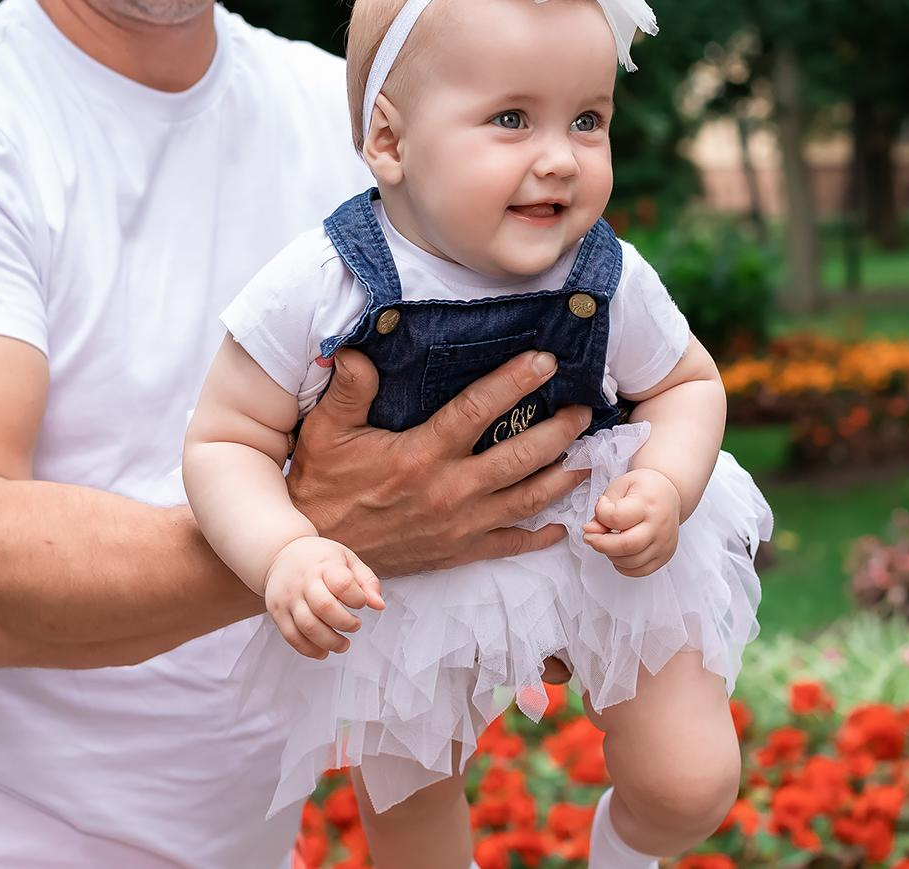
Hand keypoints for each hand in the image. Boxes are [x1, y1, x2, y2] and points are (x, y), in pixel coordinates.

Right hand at [262, 536, 383, 659]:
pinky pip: (292, 637)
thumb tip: (379, 605)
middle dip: (346, 623)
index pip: (343, 584)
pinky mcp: (278, 612)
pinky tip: (323, 651)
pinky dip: (309, 650)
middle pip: (324, 607)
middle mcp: (304, 581)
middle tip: (355, 626)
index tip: (361, 602)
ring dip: (330, 642)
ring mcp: (289, 598)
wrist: (281, 554)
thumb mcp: (346, 559)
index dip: (358, 598)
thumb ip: (367, 581)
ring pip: (308, 626)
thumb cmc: (318, 558)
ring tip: (343, 644)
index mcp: (324, 565)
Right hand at [286, 348, 590, 576]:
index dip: (514, 382)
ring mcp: (458, 525)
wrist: (319, 557)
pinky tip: (561, 525)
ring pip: (526, 500)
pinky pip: (509, 545)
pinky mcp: (458, 551)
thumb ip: (348, 391)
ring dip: (562, 478)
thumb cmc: (322, 486)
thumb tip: (357, 351)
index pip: (478, 410)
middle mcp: (448, 490)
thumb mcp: (325, 433)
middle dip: (558, 431)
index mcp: (421, 454)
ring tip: (589, 458)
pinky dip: (540, 536)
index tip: (545, 361)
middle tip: (585, 410)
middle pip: (519, 457)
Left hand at [583, 468, 680, 577]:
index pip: (616, 518)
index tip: (600, 508)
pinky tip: (619, 553)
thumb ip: (602, 509)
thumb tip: (590, 531)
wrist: (669, 493)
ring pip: (631, 562)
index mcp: (647, 502)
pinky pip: (641, 571)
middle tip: (590, 537)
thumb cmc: (643, 488)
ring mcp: (664, 542)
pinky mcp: (665, 555)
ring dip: (611, 555)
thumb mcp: (619, 488)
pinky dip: (624, 566)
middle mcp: (659, 524)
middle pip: (625, 545)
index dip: (600, 514)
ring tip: (608, 542)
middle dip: (600, 544)